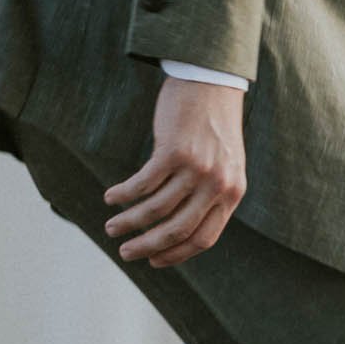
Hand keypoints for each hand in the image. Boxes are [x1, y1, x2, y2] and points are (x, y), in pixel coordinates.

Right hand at [106, 76, 246, 268]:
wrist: (212, 83)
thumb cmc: (212, 127)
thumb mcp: (224, 165)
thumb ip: (210, 194)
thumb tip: (178, 230)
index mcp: (232, 193)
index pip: (204, 238)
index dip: (176, 254)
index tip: (154, 261)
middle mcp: (218, 184)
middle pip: (178, 229)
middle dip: (147, 246)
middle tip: (125, 252)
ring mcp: (197, 168)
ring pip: (155, 209)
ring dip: (128, 221)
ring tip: (111, 225)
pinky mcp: (175, 151)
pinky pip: (143, 184)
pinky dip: (124, 194)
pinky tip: (112, 197)